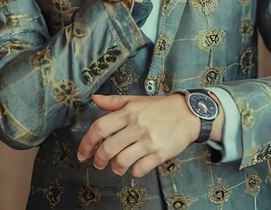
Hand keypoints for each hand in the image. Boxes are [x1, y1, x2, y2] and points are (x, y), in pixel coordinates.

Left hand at [77, 94, 199, 177]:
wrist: (188, 113)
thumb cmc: (160, 107)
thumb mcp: (136, 100)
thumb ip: (114, 101)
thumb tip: (94, 99)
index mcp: (128, 111)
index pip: (99, 128)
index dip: (87, 142)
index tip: (82, 153)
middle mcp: (136, 126)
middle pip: (107, 148)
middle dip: (98, 159)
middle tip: (98, 163)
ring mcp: (148, 141)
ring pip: (121, 162)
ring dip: (115, 168)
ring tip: (116, 166)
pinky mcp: (159, 154)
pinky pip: (139, 169)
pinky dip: (133, 171)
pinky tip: (134, 166)